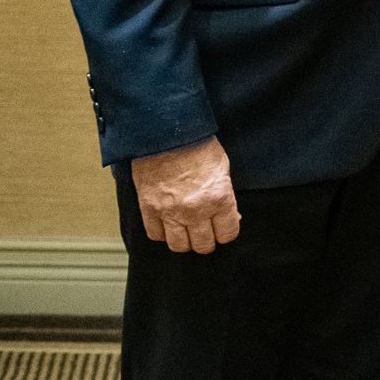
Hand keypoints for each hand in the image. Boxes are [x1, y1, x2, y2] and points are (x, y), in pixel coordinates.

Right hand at [131, 137, 239, 253]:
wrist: (166, 133)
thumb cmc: (197, 146)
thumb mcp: (223, 169)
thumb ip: (226, 196)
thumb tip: (230, 217)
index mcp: (219, 198)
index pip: (227, 234)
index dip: (226, 232)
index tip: (223, 228)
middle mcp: (195, 210)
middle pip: (203, 245)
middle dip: (207, 240)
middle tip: (205, 231)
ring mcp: (170, 212)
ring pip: (179, 246)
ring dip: (185, 241)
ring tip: (187, 230)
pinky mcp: (149, 209)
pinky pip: (156, 235)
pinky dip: (163, 233)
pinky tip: (168, 223)